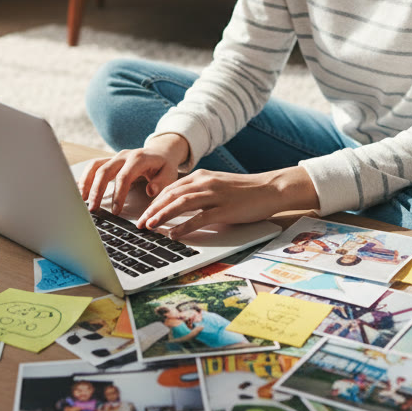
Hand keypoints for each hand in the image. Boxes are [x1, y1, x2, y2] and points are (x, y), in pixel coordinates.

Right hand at [78, 134, 189, 214]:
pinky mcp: (109, 160)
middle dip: (97, 191)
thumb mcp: (170, 174)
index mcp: (139, 159)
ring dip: (86, 183)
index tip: (115, 211)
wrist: (160, 151)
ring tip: (81, 200)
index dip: (118, 194)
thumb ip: (161, 183)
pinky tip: (80, 191)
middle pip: (104, 170)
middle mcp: (124, 155)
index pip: (124, 176)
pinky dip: (85, 178)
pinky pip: (93, 166)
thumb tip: (150, 191)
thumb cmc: (164, 166)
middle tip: (93, 209)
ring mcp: (115, 157)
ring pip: (95, 166)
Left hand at [139, 166, 319, 238]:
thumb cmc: (245, 191)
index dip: (154, 201)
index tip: (144, 213)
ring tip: (150, 227)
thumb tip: (179, 205)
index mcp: (202, 176)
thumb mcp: (218, 186)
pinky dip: (184, 226)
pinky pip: (200, 218)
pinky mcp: (225, 209)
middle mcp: (206, 183)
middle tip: (140, 223)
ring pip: (181, 204)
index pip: (171, 188)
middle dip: (152, 210)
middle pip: (171, 195)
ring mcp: (215, 195)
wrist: (271, 189)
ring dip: (162, 216)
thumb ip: (199, 192)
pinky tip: (174, 234)